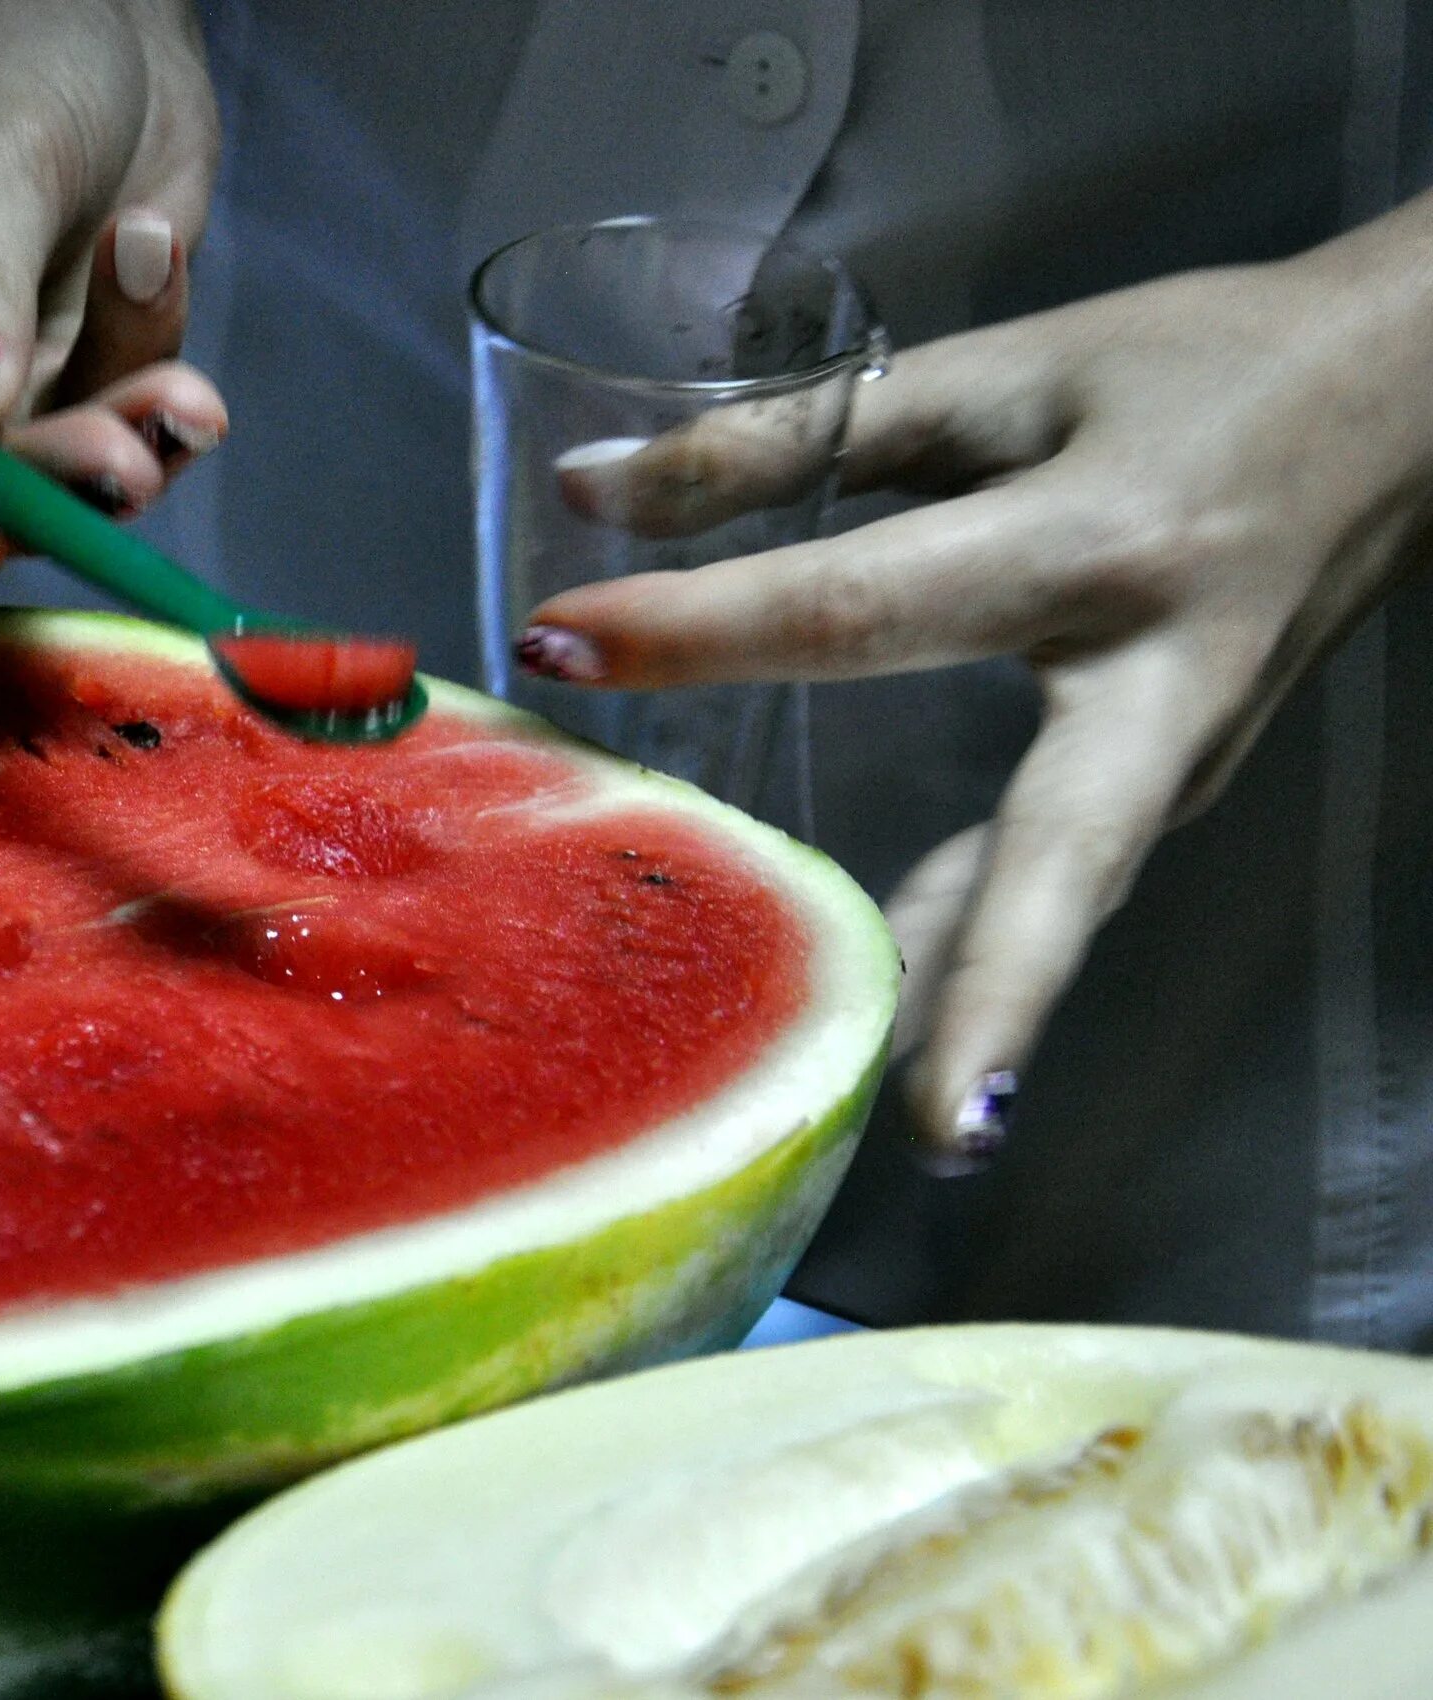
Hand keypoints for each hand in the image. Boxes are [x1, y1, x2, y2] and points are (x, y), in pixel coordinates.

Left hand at [521, 196, 1432, 1168]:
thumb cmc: (1191, 368)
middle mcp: (1157, 679)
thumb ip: (796, 438)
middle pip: (1061, 854)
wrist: (1408, 401)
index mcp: (1099, 541)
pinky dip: (981, 956)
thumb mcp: (1002, 374)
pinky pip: (1059, 879)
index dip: (704, 627)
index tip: (560, 648)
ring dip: (989, 1009)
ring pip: (1067, 894)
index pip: (861, 603)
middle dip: (993, 985)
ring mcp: (1183, 755)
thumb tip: (589, 490)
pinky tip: (890, 1026)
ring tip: (912, 1126)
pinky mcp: (1175, 783)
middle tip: (933, 1118)